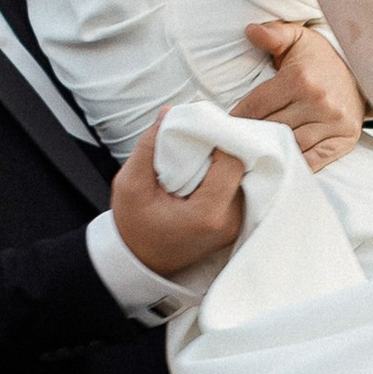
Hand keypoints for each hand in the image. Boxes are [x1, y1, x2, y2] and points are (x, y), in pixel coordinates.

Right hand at [110, 110, 244, 276]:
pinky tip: (205, 171)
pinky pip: (238, 188)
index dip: (218, 141)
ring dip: (223, 161)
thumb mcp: (130, 184)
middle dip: (222, 148)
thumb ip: (149, 146)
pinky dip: (224, 175)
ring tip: (198, 157)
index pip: (232, 163)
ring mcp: (235, 226)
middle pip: (242, 168)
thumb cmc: (133, 226)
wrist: (139, 261)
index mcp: (207, 215)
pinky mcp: (235, 224)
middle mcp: (229, 222)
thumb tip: (169, 112)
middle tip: (198, 140)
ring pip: (242, 177)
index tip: (197, 132)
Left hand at [231, 20, 363, 170]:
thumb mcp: (297, 38)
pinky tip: (281, 163)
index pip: (256, 106)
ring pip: (290, 147)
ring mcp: (333, 123)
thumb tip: (251, 31)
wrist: (365, 69)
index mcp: (300, 78)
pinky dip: (295, 165)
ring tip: (255, 154)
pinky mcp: (345, 139)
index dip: (237, 118)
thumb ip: (273, 34)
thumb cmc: (321, 57)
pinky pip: (313, 161)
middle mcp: (318, 101)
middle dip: (252, 136)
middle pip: (271, 128)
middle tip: (235, 143)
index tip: (225, 126)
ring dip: (271, 152)